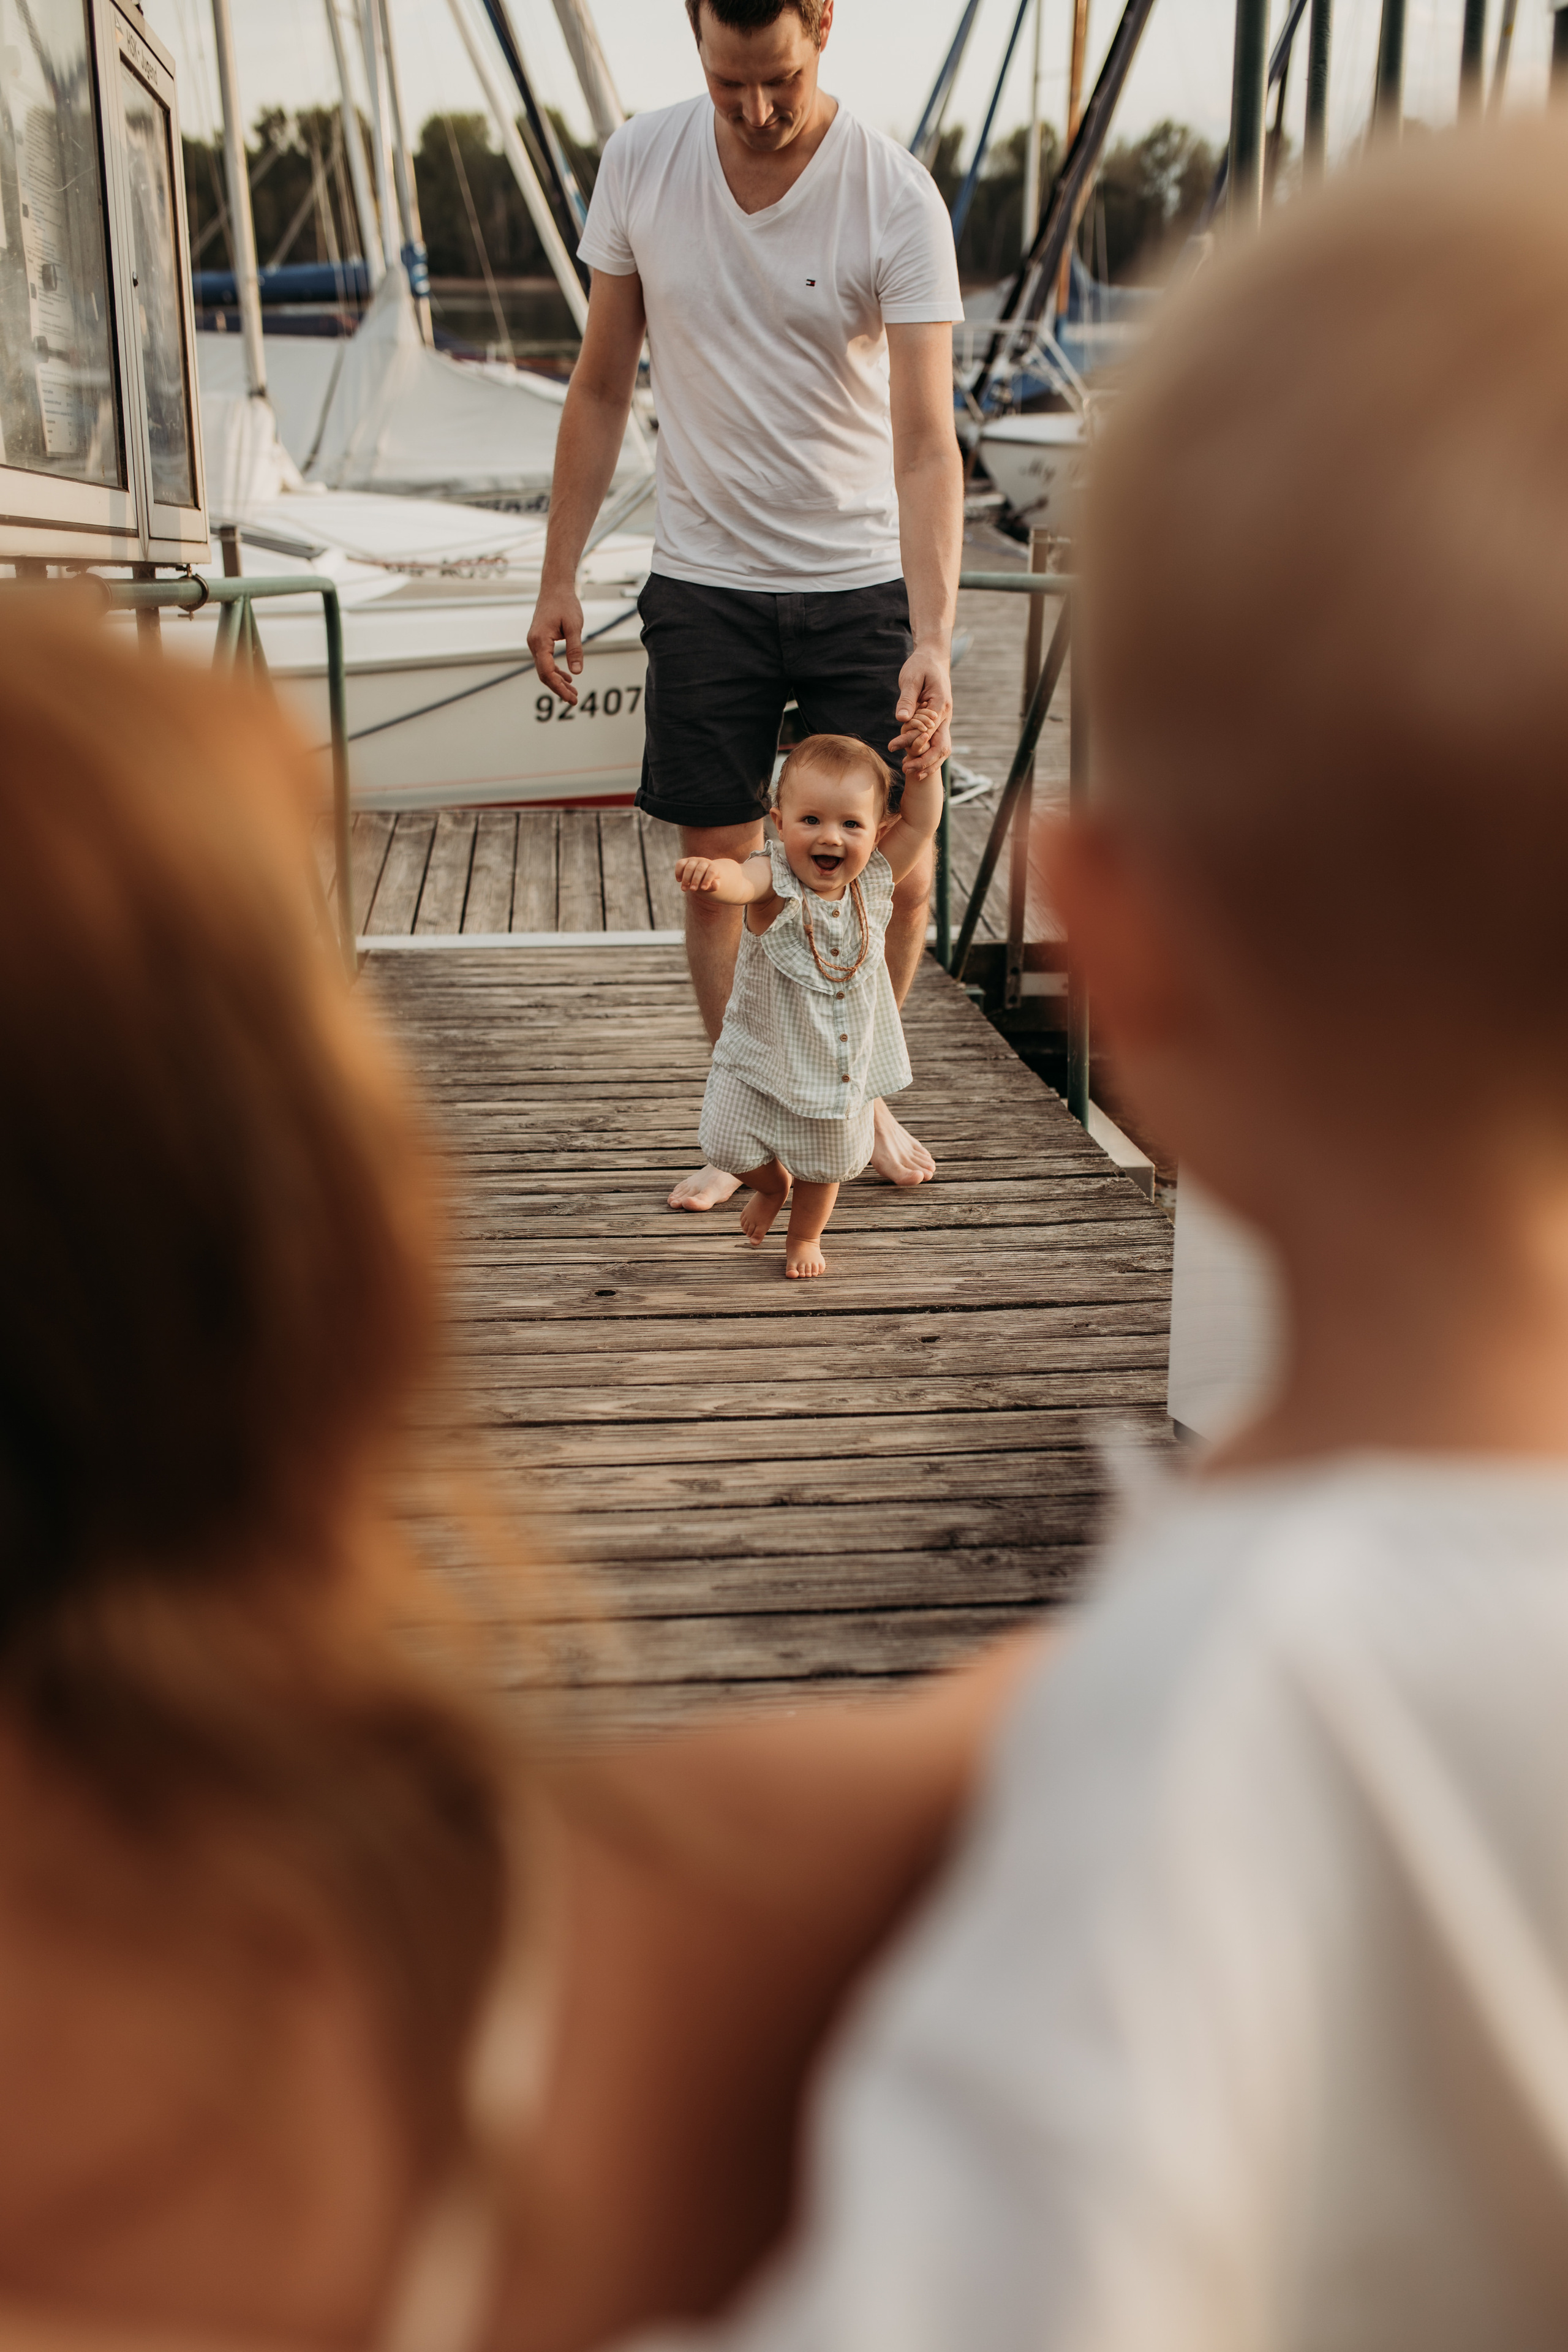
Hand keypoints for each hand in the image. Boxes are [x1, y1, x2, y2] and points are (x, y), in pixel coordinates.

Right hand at [527, 581, 584, 704]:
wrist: (555, 587)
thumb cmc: (565, 604)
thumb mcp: (574, 627)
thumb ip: (575, 650)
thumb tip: (577, 672)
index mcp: (540, 641)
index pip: (546, 672)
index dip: (558, 687)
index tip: (571, 697)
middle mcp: (533, 643)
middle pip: (544, 674)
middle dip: (558, 688)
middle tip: (574, 699)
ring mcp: (535, 642)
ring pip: (544, 669)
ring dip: (558, 681)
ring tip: (573, 692)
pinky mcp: (540, 641)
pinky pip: (545, 661)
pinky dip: (556, 671)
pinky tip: (567, 677)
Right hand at [675, 856, 722, 892]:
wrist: (702, 875)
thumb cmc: (708, 882)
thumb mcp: (713, 886)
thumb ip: (714, 886)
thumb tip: (714, 884)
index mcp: (713, 867)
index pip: (711, 872)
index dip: (707, 880)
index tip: (703, 889)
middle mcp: (704, 862)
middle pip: (700, 869)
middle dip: (695, 880)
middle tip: (692, 890)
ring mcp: (693, 860)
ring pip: (689, 867)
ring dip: (686, 879)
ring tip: (684, 889)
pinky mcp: (685, 861)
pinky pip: (680, 864)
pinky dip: (678, 872)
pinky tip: (679, 880)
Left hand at [890, 643, 951, 785]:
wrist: (933, 659)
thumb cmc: (920, 666)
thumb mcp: (911, 679)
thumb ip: (907, 699)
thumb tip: (901, 719)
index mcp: (940, 704)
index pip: (928, 730)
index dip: (912, 741)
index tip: (894, 747)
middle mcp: (946, 715)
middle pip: (941, 745)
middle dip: (924, 760)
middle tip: (905, 769)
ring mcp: (945, 720)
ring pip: (943, 748)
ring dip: (929, 763)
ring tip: (912, 774)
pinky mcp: (939, 723)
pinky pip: (938, 744)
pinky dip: (930, 756)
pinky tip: (916, 764)